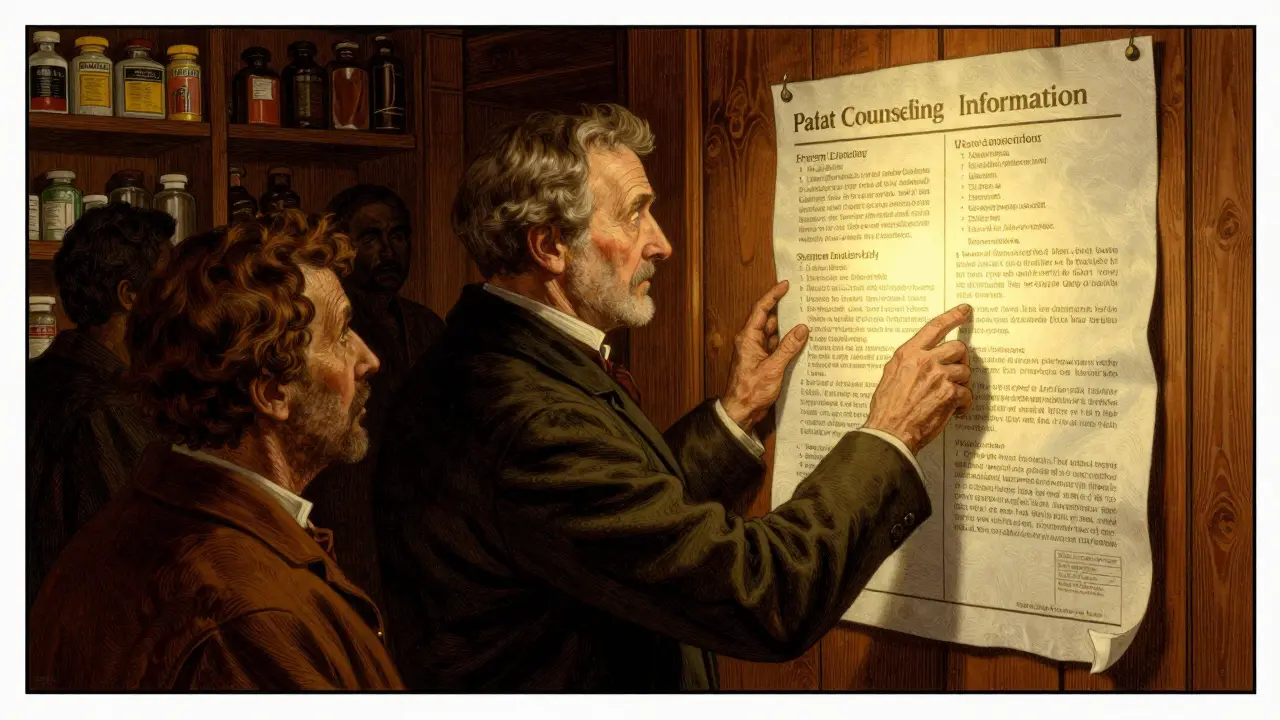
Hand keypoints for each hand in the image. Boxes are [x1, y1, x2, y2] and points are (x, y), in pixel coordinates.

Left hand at [720, 280, 809, 434]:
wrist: (741, 411)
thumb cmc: (751, 391)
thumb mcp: (773, 368)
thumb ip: (788, 348)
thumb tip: (802, 329)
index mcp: (748, 338)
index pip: (761, 310)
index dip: (773, 295)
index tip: (785, 285)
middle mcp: (751, 342)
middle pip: (769, 320)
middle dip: (785, 311)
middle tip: (803, 301)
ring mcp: (757, 352)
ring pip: (775, 334)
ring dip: (789, 329)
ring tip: (808, 319)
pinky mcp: (764, 362)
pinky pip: (777, 347)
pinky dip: (788, 344)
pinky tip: (802, 342)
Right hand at [864, 304, 973, 454]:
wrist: (891, 430)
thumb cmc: (887, 407)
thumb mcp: (891, 375)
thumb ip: (909, 362)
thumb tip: (921, 358)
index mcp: (909, 353)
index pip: (935, 327)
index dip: (953, 316)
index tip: (965, 310)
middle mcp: (926, 361)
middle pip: (958, 347)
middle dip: (961, 359)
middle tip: (957, 370)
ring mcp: (939, 376)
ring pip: (964, 371)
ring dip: (961, 384)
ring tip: (951, 395)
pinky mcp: (950, 394)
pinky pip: (967, 393)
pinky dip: (963, 404)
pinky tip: (955, 410)